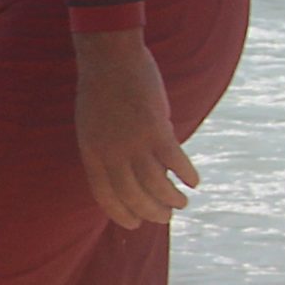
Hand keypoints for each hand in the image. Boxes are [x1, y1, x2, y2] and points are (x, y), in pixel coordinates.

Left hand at [74, 29, 194, 227]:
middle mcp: (110, 153)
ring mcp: (133, 142)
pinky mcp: (156, 129)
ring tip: (182, 203)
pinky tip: (194, 181)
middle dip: (151, 212)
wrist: (109, 59)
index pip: (105, 196)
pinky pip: (175, 161)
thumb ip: (108, 150)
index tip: (134, 225)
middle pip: (133, 196)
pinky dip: (186, 174)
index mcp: (91, 153)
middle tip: (165, 217)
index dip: (120, 214)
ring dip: (171, 199)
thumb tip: (133, 170)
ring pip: (156, 185)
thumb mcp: (93, 126)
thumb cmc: (101, 90)